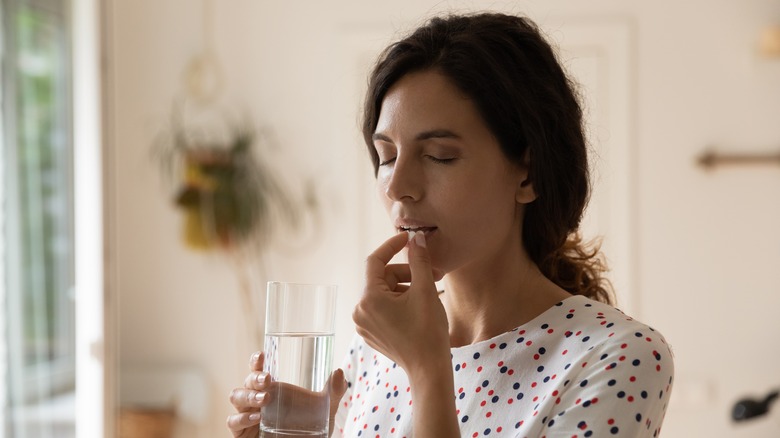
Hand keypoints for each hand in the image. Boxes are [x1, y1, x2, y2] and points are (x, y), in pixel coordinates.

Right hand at [226, 352, 346, 437]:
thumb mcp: (325, 409)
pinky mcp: (242, 433)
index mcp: (273, 388)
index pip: (259, 370)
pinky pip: (233, 422)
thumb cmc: (311, 428)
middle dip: (254, 377)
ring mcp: (248, 415)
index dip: (256, 361)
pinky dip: (241, 418)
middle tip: (267, 379)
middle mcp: (257, 399)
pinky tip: (256, 417)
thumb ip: (333, 392)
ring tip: (264, 398)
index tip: (262, 354)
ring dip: (247, 395)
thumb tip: (339, 372)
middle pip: (246, 381)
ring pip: (236, 397)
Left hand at [352, 231, 448, 375]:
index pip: (375, 261)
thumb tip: (416, 239)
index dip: (392, 246)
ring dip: (406, 288)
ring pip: (384, 293)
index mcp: (368, 298)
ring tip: (430, 294)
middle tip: (435, 275)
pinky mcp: (371, 333)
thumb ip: (419, 260)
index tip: (409, 239)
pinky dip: (399, 302)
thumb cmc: (428, 331)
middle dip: (408, 273)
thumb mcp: (425, 290)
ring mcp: (364, 324)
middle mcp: (360, 311)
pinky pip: (383, 308)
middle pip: (382, 278)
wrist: (429, 369)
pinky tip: (419, 308)